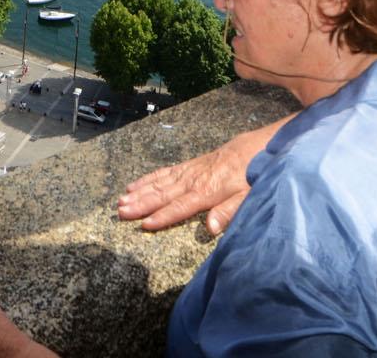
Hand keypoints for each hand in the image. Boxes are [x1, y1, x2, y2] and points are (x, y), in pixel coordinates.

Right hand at [117, 119, 282, 234]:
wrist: (256, 146)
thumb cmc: (254, 176)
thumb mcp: (248, 197)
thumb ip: (228, 212)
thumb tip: (210, 229)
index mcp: (207, 191)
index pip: (180, 207)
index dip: (162, 217)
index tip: (144, 225)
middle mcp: (193, 180)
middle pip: (163, 194)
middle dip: (141, 204)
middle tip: (120, 212)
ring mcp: (189, 171)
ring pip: (159, 183)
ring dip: (140, 192)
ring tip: (121, 201)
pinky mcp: (189, 166)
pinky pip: (164, 172)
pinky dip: (148, 178)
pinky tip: (135, 185)